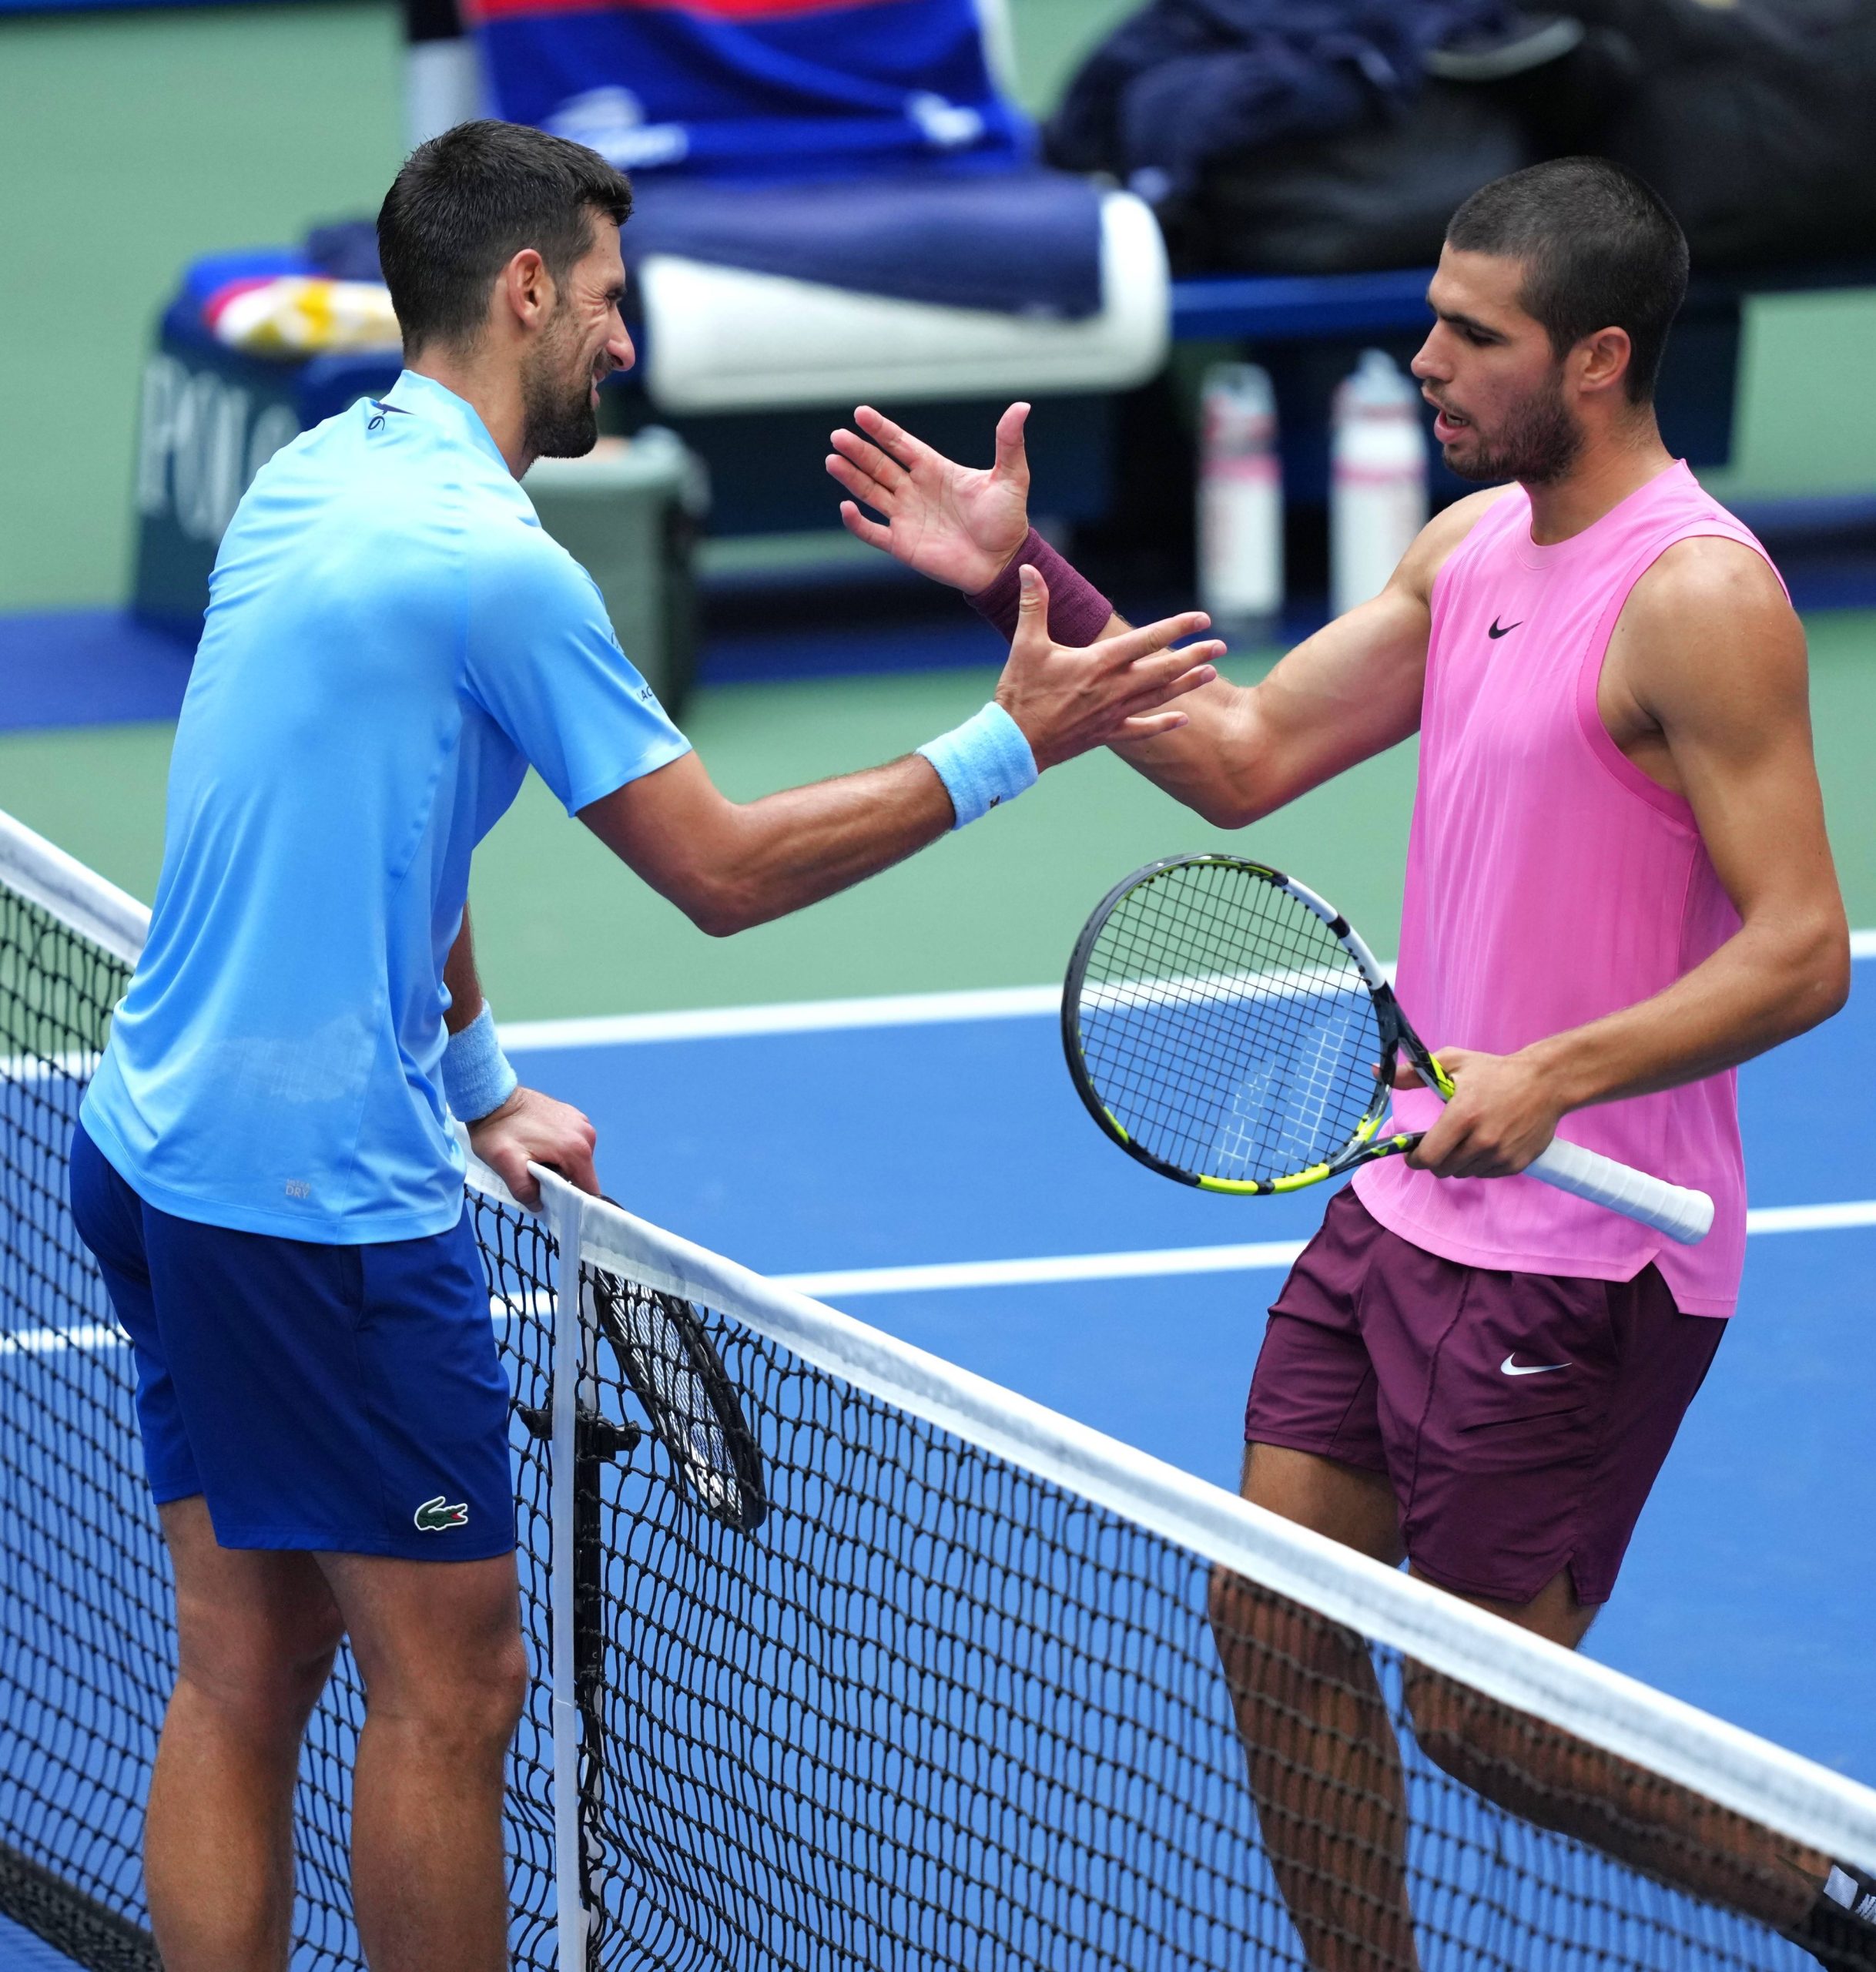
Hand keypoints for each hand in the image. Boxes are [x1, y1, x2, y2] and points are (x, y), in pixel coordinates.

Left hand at [466, 1084, 598, 1206]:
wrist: (491, 1097)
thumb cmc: (497, 1130)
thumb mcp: (505, 1165)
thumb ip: (524, 1191)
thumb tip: (539, 1205)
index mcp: (577, 1148)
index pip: (588, 1189)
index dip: (572, 1203)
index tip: (552, 1203)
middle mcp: (586, 1133)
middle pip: (582, 1175)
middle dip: (562, 1182)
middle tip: (534, 1176)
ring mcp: (580, 1122)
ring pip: (576, 1160)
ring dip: (559, 1166)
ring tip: (534, 1159)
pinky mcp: (572, 1115)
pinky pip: (572, 1144)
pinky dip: (559, 1151)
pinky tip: (538, 1146)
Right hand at [827, 402, 1031, 592]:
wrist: (1003, 563)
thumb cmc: (1008, 520)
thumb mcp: (1011, 477)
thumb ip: (1009, 443)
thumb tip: (1021, 406)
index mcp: (935, 470)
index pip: (901, 444)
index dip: (881, 430)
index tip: (860, 413)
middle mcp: (915, 490)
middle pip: (879, 465)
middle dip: (858, 451)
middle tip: (838, 436)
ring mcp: (906, 517)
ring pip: (870, 492)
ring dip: (851, 478)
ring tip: (832, 460)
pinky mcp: (903, 544)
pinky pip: (873, 532)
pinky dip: (858, 522)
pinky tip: (846, 507)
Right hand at [997, 565, 1220, 769]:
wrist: (1014, 743)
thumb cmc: (1020, 693)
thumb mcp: (1025, 644)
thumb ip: (1034, 605)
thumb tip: (1028, 569)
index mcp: (1099, 662)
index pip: (1147, 640)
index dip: (1177, 627)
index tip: (1202, 619)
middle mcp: (1113, 688)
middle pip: (1164, 669)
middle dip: (1195, 656)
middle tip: (1221, 646)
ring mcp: (1113, 713)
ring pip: (1159, 696)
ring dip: (1187, 684)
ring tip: (1210, 673)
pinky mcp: (1106, 733)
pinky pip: (1142, 729)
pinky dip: (1164, 724)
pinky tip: (1183, 719)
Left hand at [1400, 1047, 1563, 1178]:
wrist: (1546, 1082)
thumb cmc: (1495, 1071)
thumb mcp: (1453, 1063)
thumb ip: (1413, 1073)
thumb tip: (1376, 1072)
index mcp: (1462, 1117)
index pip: (1428, 1157)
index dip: (1415, 1158)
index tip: (1413, 1152)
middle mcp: (1482, 1141)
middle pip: (1443, 1169)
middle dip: (1435, 1159)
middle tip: (1442, 1141)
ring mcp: (1500, 1155)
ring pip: (1463, 1172)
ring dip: (1458, 1161)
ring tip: (1467, 1137)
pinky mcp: (1516, 1164)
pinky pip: (1485, 1174)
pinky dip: (1479, 1164)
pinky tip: (1486, 1143)